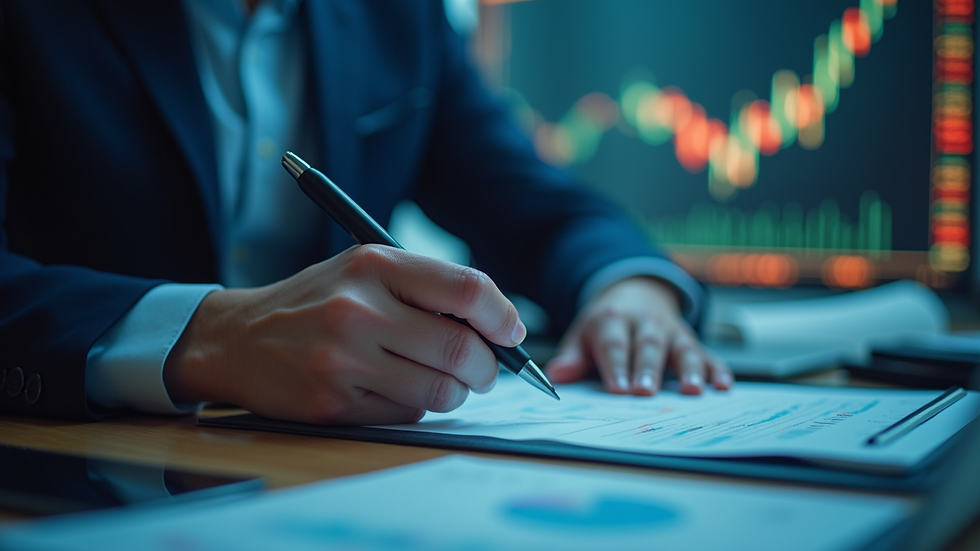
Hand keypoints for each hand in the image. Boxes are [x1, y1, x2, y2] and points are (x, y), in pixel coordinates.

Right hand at [163, 245, 525, 424]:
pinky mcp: (332, 403)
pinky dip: (414, 406)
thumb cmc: (317, 300)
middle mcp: (358, 309)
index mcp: (374, 264)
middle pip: (461, 350)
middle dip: (487, 368)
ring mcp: (343, 360)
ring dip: (454, 391)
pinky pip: (406, 414)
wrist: (237, 338)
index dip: (503, 317)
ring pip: (441, 391)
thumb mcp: (365, 269)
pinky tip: (391, 388)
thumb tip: (501, 329)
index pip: (466, 289)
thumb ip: (428, 288)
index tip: (512, 334)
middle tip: (484, 369)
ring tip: (439, 378)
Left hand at [545, 277, 731, 394]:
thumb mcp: (584, 334)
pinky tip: (723, 385)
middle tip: (646, 392)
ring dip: (689, 369)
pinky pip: (707, 354)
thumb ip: (573, 356)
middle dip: (648, 368)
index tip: (616, 389)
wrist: (635, 292)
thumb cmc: (607, 324)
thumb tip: (557, 375)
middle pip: (648, 346)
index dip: (615, 366)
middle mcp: (645, 322)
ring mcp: (671, 331)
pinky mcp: (691, 340)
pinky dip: (717, 369)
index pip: (614, 344)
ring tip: (692, 390)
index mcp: (614, 319)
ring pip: (681, 348)